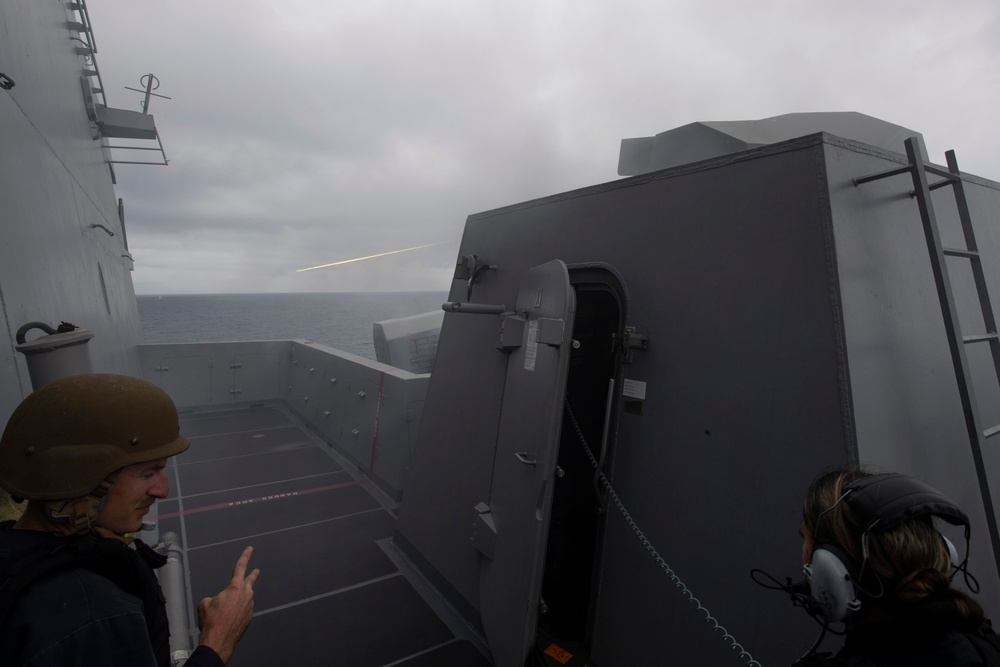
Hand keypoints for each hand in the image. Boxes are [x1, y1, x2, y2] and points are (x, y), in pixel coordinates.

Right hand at [197, 546, 260, 663]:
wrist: (219, 641)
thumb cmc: (211, 620)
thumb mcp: (205, 603)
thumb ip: (214, 597)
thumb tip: (217, 601)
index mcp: (235, 587)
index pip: (240, 567)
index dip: (245, 556)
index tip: (250, 549)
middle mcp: (246, 594)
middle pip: (250, 580)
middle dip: (252, 574)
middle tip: (256, 570)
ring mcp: (249, 607)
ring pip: (246, 597)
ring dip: (241, 597)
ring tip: (233, 601)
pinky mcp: (249, 618)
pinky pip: (244, 609)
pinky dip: (239, 610)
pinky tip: (231, 617)